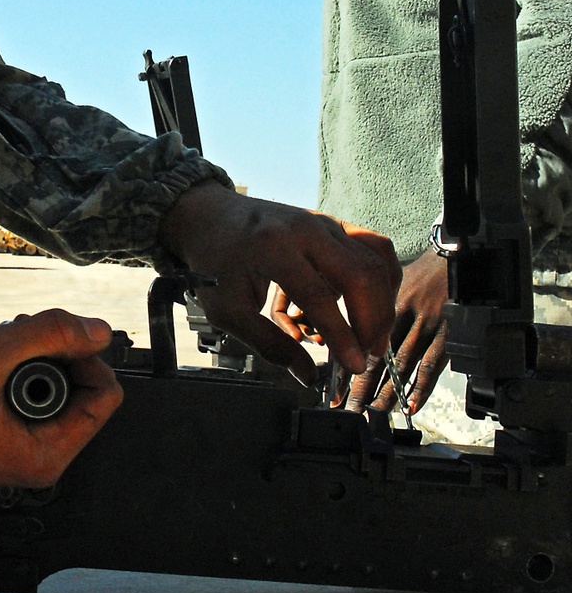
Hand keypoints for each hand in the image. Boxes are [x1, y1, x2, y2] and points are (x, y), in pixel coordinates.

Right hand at [0, 309, 120, 486]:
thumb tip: (99, 330)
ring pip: (50, 391)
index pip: (105, 398)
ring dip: (29, 360)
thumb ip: (51, 334)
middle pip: (80, 393)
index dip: (85, 355)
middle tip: (14, 339)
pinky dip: (10, 374)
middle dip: (53, 356)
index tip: (52, 334)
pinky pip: (24, 400)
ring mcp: (13, 453)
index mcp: (41, 458)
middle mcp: (32, 463)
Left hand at [159, 182, 400, 385]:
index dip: (341, 335)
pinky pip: (373, 246)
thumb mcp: (229, 310)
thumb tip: (308, 374)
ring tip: (374, 334)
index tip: (354, 365)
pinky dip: (382, 276)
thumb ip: (269, 344)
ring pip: (375, 258)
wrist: (210, 218)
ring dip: (383, 300)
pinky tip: (375, 303)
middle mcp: (305, 229)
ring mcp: (323, 222)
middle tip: (369, 354)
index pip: (318, 295)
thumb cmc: (215, 263)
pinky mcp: (333, 223)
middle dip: (373, 320)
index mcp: (273, 247)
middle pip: (359, 274)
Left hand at [342, 248, 448, 414]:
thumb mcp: (396, 281)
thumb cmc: (427, 271)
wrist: (461, 258)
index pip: (362, 337)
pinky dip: (422, 388)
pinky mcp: (450, 334)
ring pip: (402, 364)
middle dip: (363, 385)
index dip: (349, 361)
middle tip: (349, 407)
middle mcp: (405, 313)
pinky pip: (433, 365)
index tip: (336, 384)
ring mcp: (428, 324)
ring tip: (374, 412)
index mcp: (386, 300)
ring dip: (388, 392)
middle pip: (380, 355)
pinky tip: (411, 405)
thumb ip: (378, 308)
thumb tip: (359, 332)